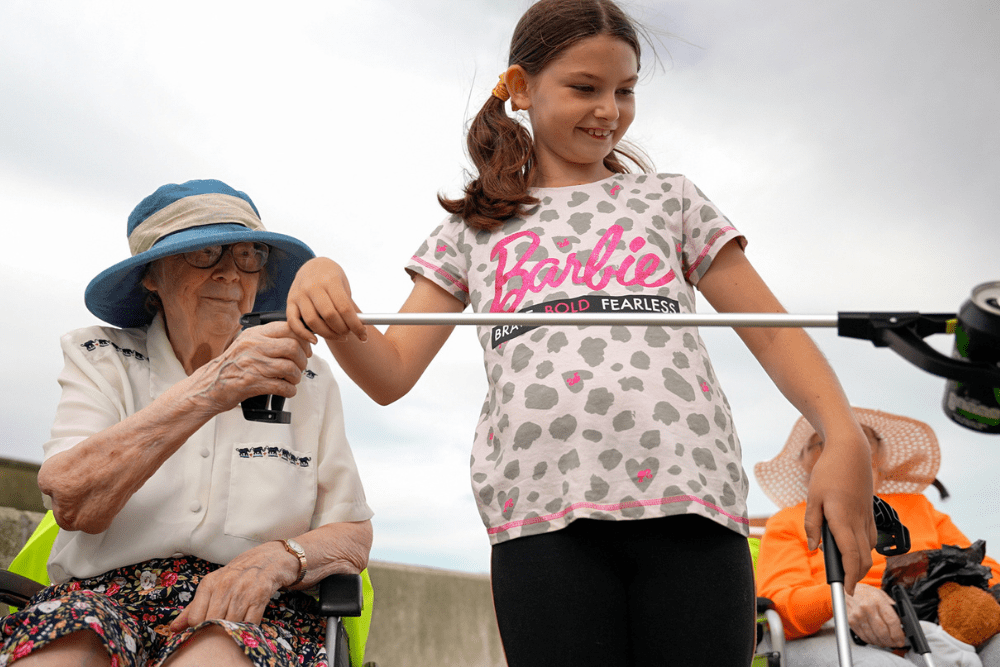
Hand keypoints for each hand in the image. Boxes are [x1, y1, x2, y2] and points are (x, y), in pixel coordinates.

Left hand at [168, 541, 297, 630]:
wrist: (271, 558)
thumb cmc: (239, 574)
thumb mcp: (214, 585)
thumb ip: (193, 608)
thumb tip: (174, 628)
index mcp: (209, 583)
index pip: (195, 618)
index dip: (200, 629)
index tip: (206, 631)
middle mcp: (224, 584)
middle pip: (213, 622)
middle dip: (216, 632)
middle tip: (221, 635)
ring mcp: (243, 589)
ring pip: (231, 623)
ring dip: (233, 631)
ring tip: (234, 631)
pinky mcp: (260, 594)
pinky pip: (250, 621)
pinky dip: (248, 628)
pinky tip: (247, 627)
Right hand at [192, 321, 311, 413]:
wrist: (208, 386)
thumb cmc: (229, 367)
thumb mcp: (245, 344)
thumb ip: (266, 339)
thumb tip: (296, 338)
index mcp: (254, 334)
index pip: (288, 327)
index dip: (303, 338)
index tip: (308, 347)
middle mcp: (254, 347)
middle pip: (293, 347)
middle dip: (302, 359)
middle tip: (300, 366)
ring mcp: (253, 364)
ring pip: (290, 367)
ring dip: (297, 376)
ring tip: (292, 379)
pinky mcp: (253, 383)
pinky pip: (283, 386)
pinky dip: (290, 391)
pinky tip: (287, 390)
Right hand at [287, 257, 367, 342]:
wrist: (312, 265)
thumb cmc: (331, 277)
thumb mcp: (343, 284)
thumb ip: (347, 304)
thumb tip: (358, 328)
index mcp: (330, 280)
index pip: (344, 308)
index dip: (355, 325)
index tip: (363, 335)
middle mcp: (312, 287)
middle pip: (329, 316)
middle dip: (342, 330)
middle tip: (349, 334)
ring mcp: (299, 294)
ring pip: (312, 321)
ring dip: (328, 334)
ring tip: (337, 336)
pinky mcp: (290, 301)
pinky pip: (293, 322)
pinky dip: (303, 334)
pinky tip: (315, 340)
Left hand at [803, 427, 876, 595]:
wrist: (851, 452)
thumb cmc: (829, 472)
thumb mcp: (813, 497)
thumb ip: (812, 524)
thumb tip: (813, 547)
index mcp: (842, 518)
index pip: (850, 556)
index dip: (849, 576)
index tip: (845, 591)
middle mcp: (859, 520)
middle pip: (863, 558)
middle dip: (855, 576)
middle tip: (843, 585)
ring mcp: (867, 517)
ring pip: (869, 549)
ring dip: (860, 564)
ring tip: (845, 570)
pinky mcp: (871, 513)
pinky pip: (870, 537)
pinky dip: (864, 549)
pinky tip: (853, 548)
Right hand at [844, 583, 905, 647]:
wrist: (847, 590)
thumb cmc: (864, 592)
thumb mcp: (881, 594)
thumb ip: (892, 607)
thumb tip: (902, 622)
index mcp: (877, 600)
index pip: (892, 621)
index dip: (898, 634)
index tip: (901, 639)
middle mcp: (867, 608)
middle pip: (883, 632)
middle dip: (892, 641)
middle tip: (896, 643)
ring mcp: (858, 616)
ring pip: (874, 637)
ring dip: (882, 643)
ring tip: (887, 642)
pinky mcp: (851, 622)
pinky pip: (864, 637)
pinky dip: (872, 641)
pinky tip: (876, 639)